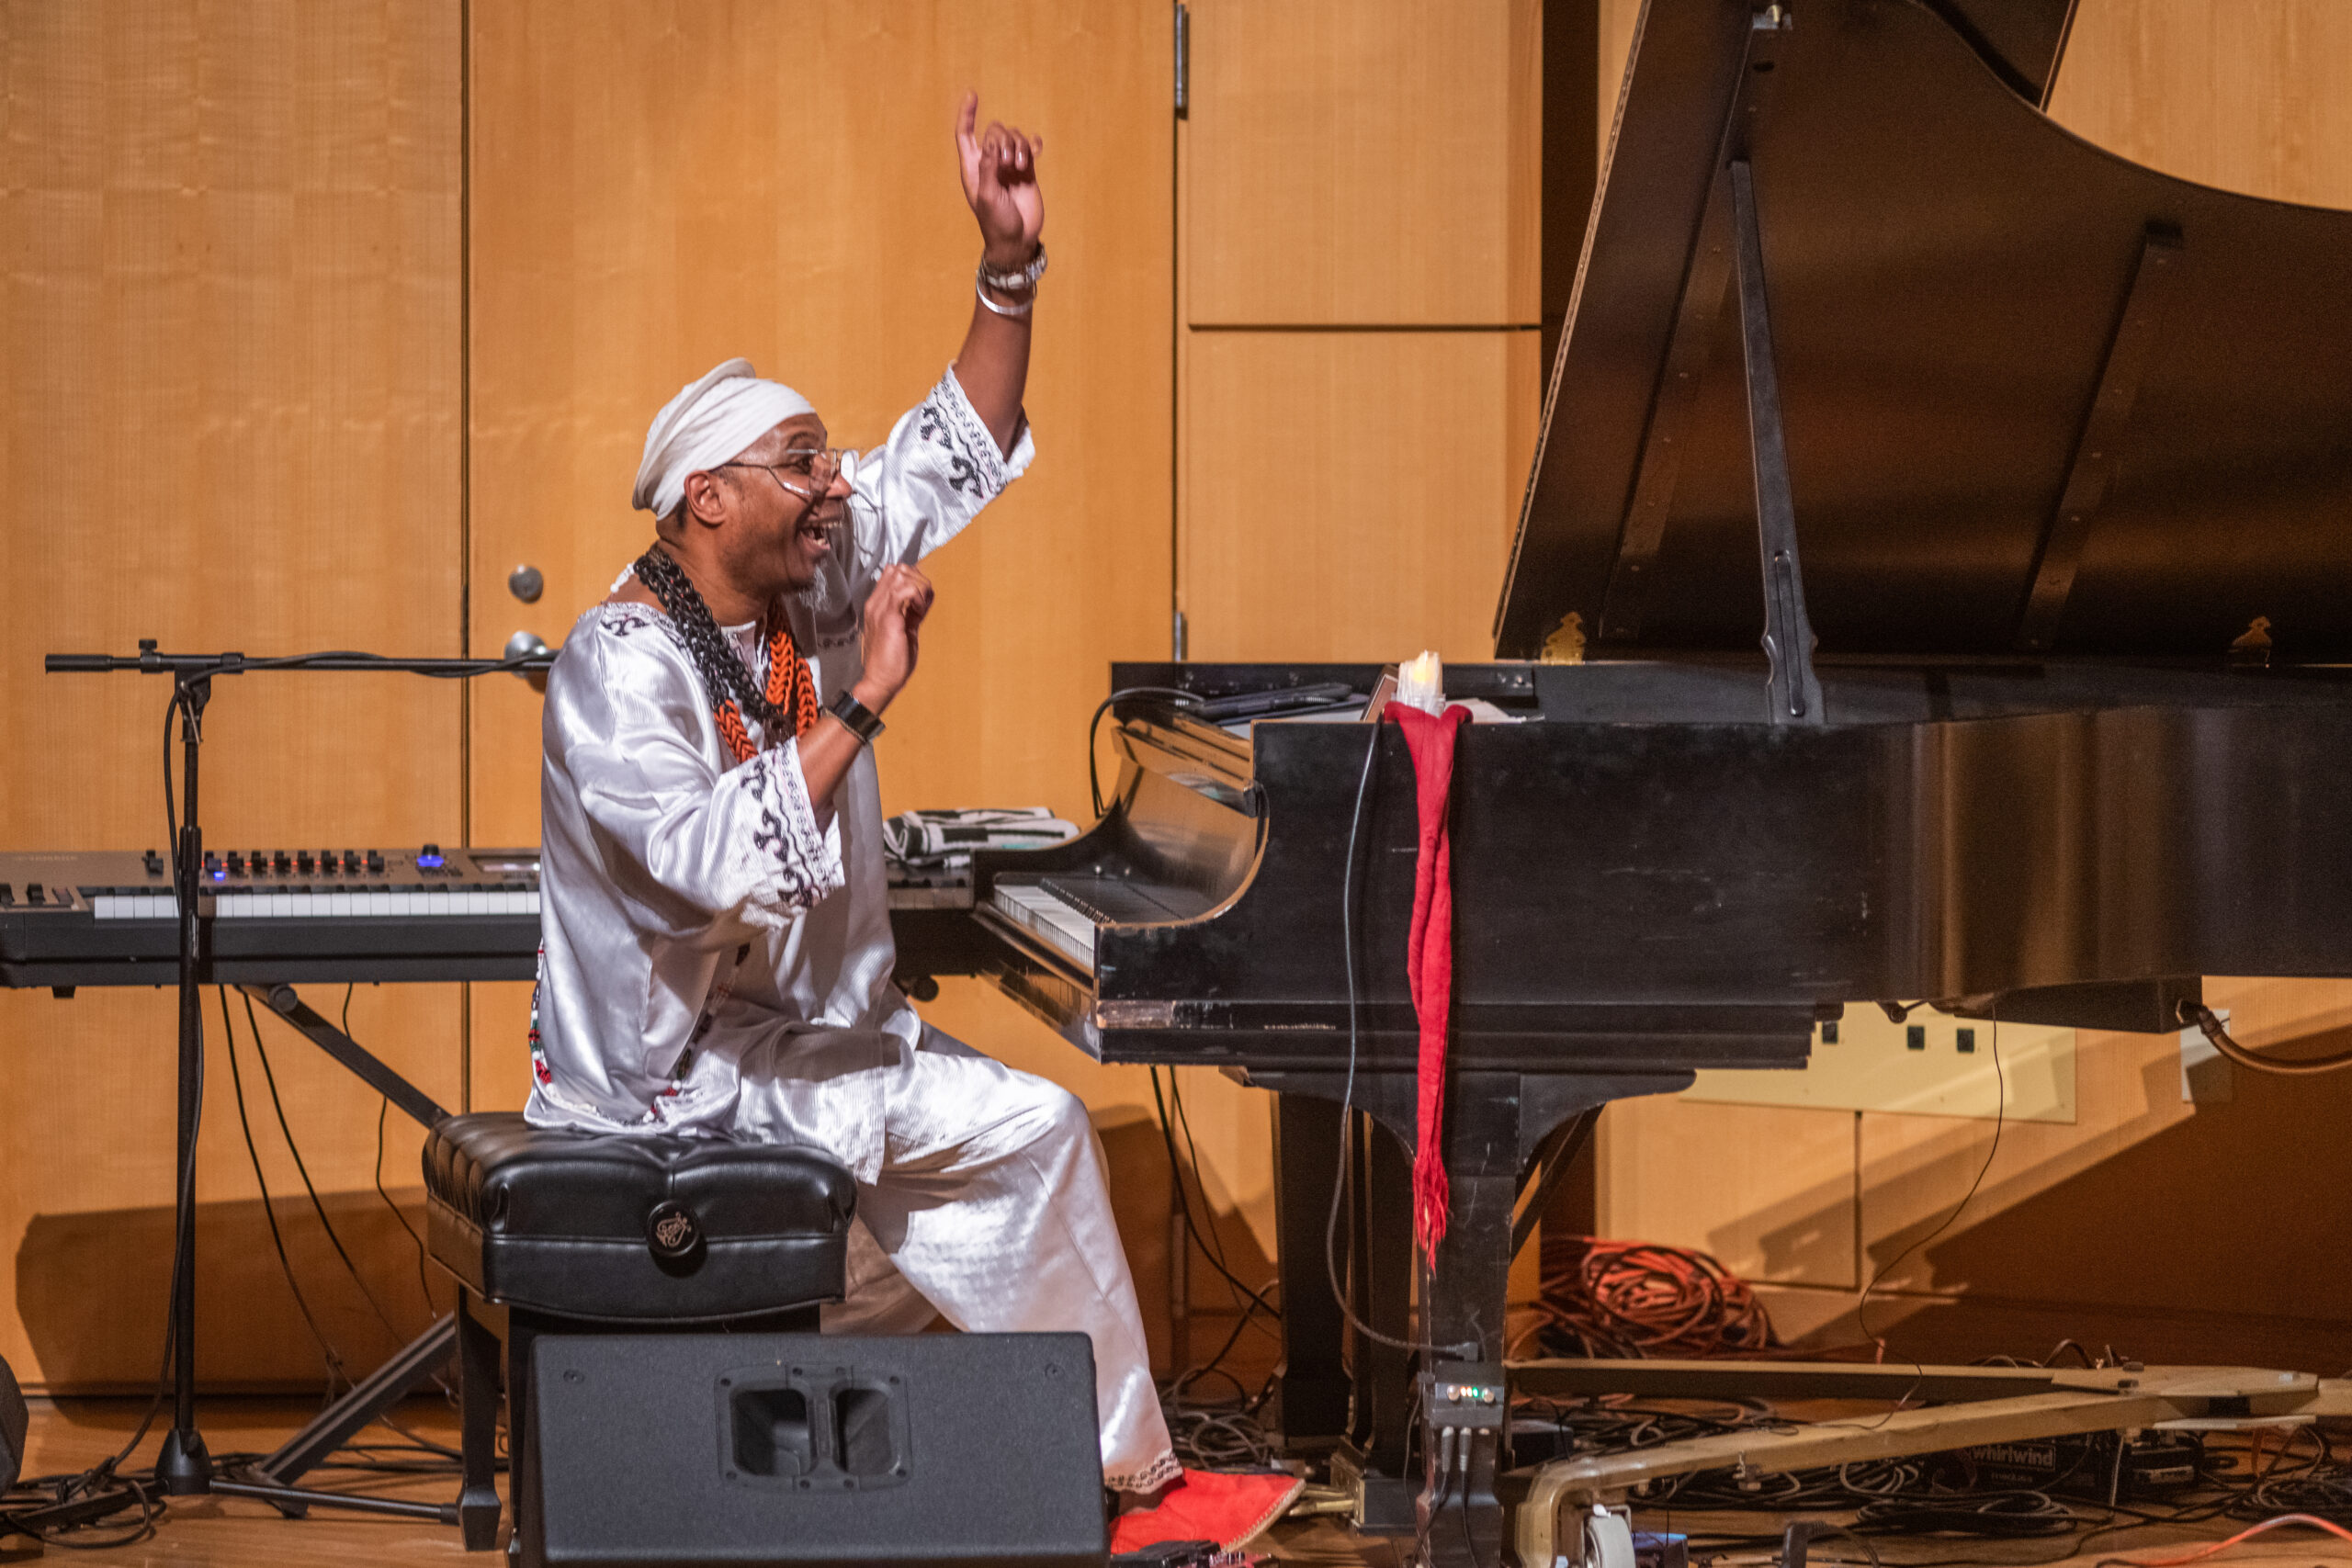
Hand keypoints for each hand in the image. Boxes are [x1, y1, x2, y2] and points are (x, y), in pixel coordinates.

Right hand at [853, 564, 934, 710]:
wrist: (880, 681)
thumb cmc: (891, 661)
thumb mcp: (904, 629)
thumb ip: (911, 612)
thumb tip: (922, 598)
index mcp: (877, 605)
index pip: (893, 573)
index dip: (913, 579)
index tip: (921, 600)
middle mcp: (875, 603)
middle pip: (898, 569)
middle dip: (918, 580)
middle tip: (923, 603)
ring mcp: (880, 609)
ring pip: (901, 574)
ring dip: (919, 588)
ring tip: (921, 608)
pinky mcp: (888, 618)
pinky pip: (904, 591)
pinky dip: (917, 596)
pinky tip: (919, 612)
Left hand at [955, 91, 1042, 268]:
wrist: (1018, 240)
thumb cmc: (997, 223)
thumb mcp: (988, 196)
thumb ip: (988, 167)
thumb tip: (991, 142)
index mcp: (973, 168)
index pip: (965, 134)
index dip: (967, 114)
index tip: (972, 94)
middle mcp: (990, 163)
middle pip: (994, 132)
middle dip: (1004, 141)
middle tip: (1009, 164)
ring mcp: (1008, 166)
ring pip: (1013, 137)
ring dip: (1020, 147)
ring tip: (1023, 168)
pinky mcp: (1027, 171)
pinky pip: (1029, 147)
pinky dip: (1033, 145)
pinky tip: (1036, 151)